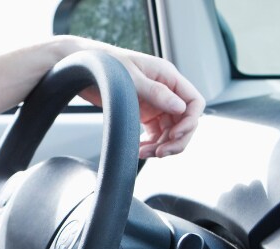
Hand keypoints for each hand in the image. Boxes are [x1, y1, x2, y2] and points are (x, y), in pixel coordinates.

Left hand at [65, 37, 205, 158]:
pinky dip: (151, 144)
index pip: (194, 102)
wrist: (84, 66)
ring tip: (144, 153)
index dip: (190, 121)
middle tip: (160, 153)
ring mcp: (156, 103)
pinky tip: (139, 150)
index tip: (174, 135)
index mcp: (168, 77)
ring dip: (162, 146)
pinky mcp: (144, 114)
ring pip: (171, 131)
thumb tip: (181, 108)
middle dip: (176, 140)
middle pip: (185, 121)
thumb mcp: (131, 78)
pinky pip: (156, 134)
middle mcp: (166, 91)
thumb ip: (156, 92)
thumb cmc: (106, 64)